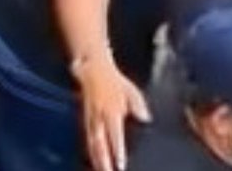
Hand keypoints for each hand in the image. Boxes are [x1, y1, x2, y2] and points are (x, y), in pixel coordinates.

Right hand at [74, 52, 150, 170]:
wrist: (93, 71)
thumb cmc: (115, 82)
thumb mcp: (131, 90)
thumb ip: (138, 105)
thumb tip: (145, 118)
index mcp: (111, 111)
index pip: (115, 136)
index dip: (118, 151)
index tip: (121, 165)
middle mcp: (99, 119)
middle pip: (101, 146)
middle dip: (104, 163)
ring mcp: (91, 121)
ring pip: (92, 146)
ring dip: (96, 161)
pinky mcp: (86, 122)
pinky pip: (87, 141)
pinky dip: (90, 153)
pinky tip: (94, 162)